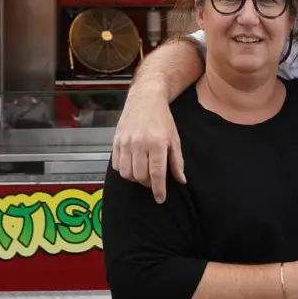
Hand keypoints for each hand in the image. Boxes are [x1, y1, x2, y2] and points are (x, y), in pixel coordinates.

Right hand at [110, 84, 184, 202]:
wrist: (145, 99)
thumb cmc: (162, 119)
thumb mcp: (174, 139)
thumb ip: (177, 161)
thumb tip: (181, 181)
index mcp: (156, 143)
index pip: (156, 173)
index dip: (158, 189)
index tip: (160, 199)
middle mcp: (139, 144)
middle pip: (140, 176)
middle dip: (148, 183)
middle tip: (153, 180)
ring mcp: (125, 142)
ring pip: (127, 173)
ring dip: (135, 178)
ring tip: (142, 173)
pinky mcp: (116, 141)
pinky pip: (117, 165)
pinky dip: (124, 170)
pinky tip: (132, 165)